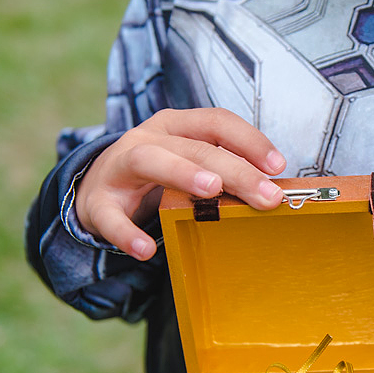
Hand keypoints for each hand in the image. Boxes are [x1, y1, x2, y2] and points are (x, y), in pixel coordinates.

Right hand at [74, 108, 286, 258]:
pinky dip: (127, 233)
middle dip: (235, 170)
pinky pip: (110, 216)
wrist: (95, 189)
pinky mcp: (98, 202)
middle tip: (266, 196)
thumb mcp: (187, 163)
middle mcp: (148, 139)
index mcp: (176, 126)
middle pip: (195, 146)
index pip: (216, 122)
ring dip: (183, 172)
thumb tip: (271, 192)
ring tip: (211, 190)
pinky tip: (146, 250)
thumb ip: (223, 172)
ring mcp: (119, 167)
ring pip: (149, 160)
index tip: (278, 166)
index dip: (249, 140)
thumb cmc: (156, 176)